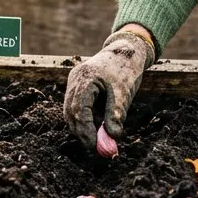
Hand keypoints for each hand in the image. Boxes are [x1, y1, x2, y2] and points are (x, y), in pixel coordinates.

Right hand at [63, 28, 154, 148]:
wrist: (126, 50)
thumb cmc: (126, 70)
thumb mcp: (124, 93)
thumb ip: (116, 115)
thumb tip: (113, 138)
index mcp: (86, 77)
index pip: (79, 109)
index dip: (85, 129)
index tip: (94, 145)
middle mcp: (75, 79)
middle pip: (70, 111)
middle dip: (81, 131)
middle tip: (94, 147)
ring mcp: (74, 81)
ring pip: (72, 110)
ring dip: (83, 125)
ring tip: (100, 135)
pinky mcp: (77, 85)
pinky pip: (76, 105)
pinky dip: (85, 117)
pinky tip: (98, 123)